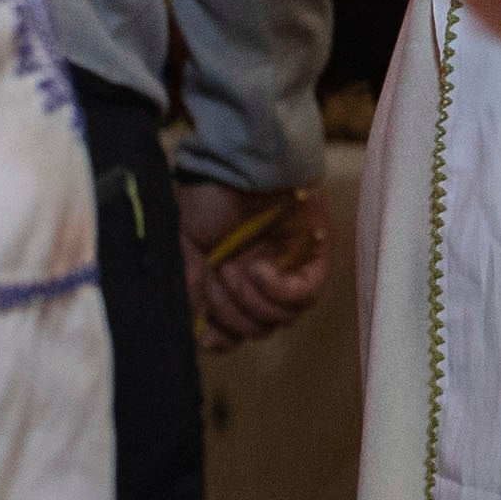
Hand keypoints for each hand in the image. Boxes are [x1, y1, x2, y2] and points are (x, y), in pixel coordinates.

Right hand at [177, 179, 330, 348]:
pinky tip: (259, 269)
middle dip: (231, 314)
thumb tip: (195, 328)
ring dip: (251, 301)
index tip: (206, 333)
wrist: (237, 160)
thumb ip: (190, 286)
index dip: (222, 339)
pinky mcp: (314, 259)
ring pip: (279, 318)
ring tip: (235, 269)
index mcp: (231, 280)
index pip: (233, 331)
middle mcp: (261, 281)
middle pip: (256, 329)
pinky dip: (278, 291)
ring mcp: (288, 270)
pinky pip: (304, 296)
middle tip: (218, 276)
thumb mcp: (186, 243)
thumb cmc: (210, 194)